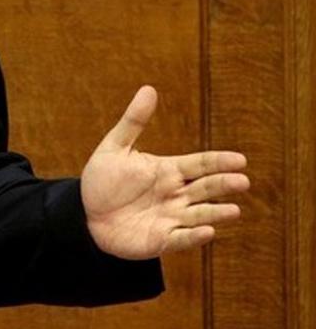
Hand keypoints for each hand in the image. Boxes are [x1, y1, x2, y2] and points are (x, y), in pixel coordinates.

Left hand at [81, 86, 249, 259]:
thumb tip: (149, 88)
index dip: (219, 162)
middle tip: (242, 181)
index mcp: (168, 171)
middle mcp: (175, 194)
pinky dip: (194, 236)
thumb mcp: (114, 148)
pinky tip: (208, 231)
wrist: (85, 214)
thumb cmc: (102, 180)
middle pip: (205, 188)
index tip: (240, 160)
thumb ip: (133, 121)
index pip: (200, 164)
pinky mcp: (161, 240)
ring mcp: (170, 218)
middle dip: (224, 184)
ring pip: (200, 214)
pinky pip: (181, 238)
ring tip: (234, 210)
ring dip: (216, 213)